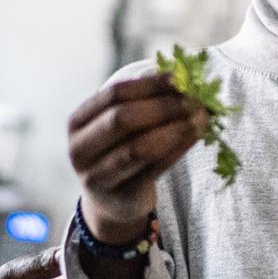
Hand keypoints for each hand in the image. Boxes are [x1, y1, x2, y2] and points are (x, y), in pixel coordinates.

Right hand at [69, 74, 197, 243]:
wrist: (113, 200)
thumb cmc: (120, 149)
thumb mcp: (120, 125)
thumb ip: (143, 101)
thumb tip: (183, 78)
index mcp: (77, 122)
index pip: (114, 94)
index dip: (149, 85)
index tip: (179, 79)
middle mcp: (79, 150)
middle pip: (122, 119)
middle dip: (162, 106)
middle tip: (193, 100)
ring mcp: (97, 177)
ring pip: (138, 148)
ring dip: (174, 129)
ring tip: (200, 117)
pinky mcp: (122, 196)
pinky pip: (154, 169)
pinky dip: (178, 149)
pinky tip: (195, 136)